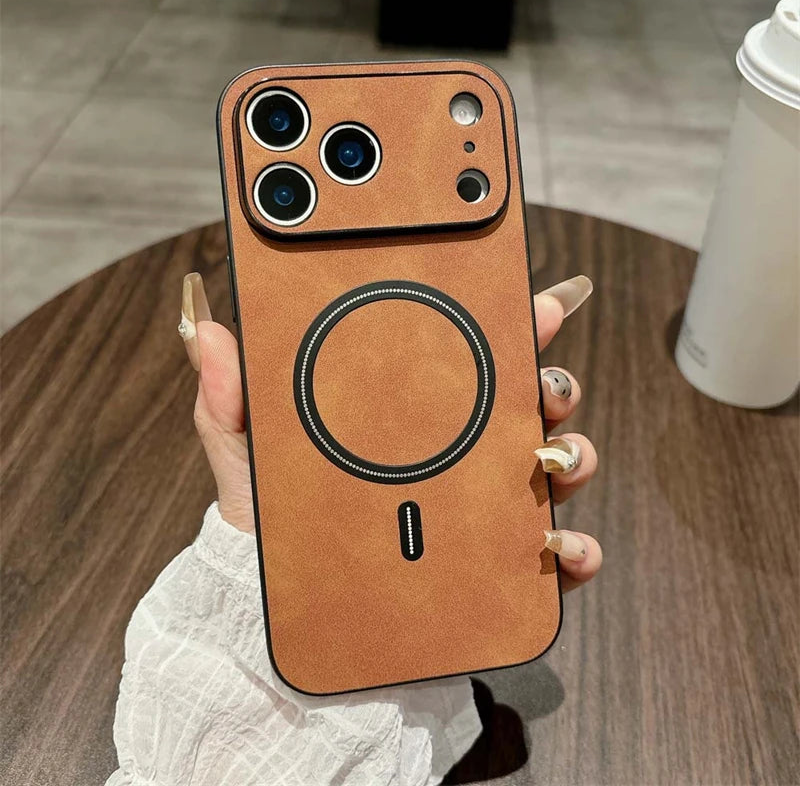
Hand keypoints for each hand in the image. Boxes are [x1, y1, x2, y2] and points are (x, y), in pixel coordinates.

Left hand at [179, 273, 601, 591]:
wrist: (281, 610)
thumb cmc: (276, 523)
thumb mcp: (249, 454)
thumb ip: (231, 397)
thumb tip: (205, 331)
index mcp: (416, 414)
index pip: (474, 358)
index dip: (513, 324)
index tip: (535, 301)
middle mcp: (460, 453)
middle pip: (528, 405)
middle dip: (555, 382)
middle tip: (545, 381)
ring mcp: (483, 509)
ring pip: (554, 470)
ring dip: (574, 455)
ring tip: (555, 458)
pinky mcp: (494, 567)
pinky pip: (551, 557)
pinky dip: (574, 549)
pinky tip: (559, 545)